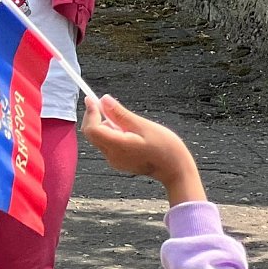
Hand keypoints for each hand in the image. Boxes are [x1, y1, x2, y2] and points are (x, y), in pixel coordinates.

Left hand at [81, 95, 206, 205]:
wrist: (177, 170)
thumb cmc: (166, 149)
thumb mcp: (144, 126)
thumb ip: (121, 114)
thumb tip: (103, 100)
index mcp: (118, 147)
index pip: (92, 129)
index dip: (91, 113)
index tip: (91, 98)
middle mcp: (112, 156)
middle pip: (92, 134)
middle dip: (95, 117)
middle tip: (107, 104)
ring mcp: (115, 161)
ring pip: (100, 138)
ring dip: (106, 125)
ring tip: (127, 122)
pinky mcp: (119, 162)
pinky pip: (108, 144)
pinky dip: (112, 133)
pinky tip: (129, 132)